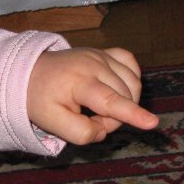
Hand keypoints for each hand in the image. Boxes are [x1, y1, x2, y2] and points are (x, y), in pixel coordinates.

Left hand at [27, 47, 159, 145]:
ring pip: (132, 83)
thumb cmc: (41, 99)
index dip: (131, 113)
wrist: (30, 71)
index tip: (152, 123)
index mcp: (78, 82)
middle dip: (112, 118)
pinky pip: (131, 64)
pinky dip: (131, 80)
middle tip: (90, 121)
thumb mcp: (52, 122)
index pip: (110, 101)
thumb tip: (103, 131)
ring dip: (123, 102)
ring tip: (98, 108)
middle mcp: (94, 64)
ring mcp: (101, 55)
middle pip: (123, 97)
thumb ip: (80, 132)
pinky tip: (117, 88)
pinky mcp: (106, 51)